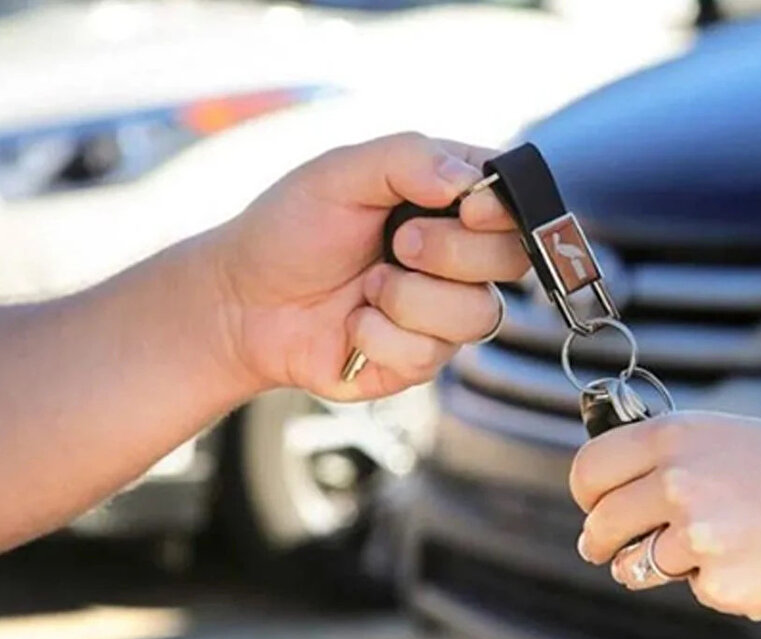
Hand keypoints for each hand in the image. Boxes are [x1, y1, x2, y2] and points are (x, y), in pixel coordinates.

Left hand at [210, 132, 525, 400]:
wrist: (244, 303)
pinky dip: (380, 334)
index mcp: (451, 200)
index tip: (465, 209)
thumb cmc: (292, 228)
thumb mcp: (340, 172)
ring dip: (409, 298)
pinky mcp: (423, 358)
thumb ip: (408, 158)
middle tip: (397, 243)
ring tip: (366, 287)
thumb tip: (468, 184)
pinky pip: (431, 353)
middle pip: (513, 258)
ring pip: (479, 313)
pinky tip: (353, 324)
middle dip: (449, 252)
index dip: (503, 211)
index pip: (517, 201)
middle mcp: (460, 257)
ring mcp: (445, 311)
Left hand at [569, 412, 760, 620]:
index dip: (586, 493)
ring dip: (652, 566)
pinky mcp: (721, 585)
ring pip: (638, 565)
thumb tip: (631, 489)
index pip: (590, 468)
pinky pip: (697, 591)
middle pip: (601, 523)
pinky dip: (719, 584)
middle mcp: (677, 482)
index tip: (591, 506)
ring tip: (704, 549)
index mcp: (677, 436)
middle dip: (600, 541)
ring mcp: (696, 538)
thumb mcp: (736, 435)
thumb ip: (679, 458)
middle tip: (605, 548)